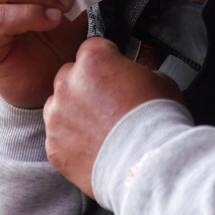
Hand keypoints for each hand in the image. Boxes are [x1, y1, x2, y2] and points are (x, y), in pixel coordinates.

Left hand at [44, 38, 182, 197]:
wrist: (149, 165)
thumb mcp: (159, 79)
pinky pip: (59, 138)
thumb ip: (136, 72)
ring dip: (74, 113)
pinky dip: (72, 142)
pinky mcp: (54, 147)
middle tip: (110, 103)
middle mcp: (68, 84)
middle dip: (87, 86)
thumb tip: (133, 78)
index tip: (115, 71)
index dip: (107, 60)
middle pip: (71, 76)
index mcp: (94, 60)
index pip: (93, 49)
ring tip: (101, 129)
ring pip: (59, 106)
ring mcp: (57, 117)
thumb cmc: (157, 121)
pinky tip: (95, 149)